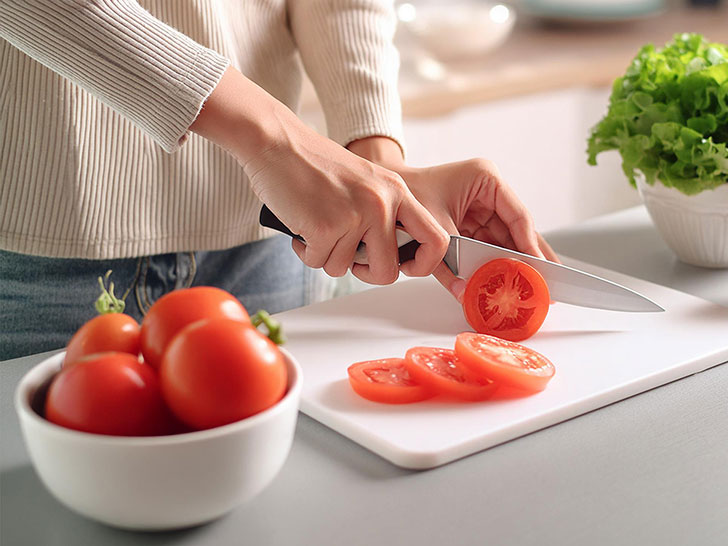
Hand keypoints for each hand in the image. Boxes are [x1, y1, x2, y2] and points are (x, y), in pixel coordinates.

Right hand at [190, 67, 448, 284]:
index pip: (436, 239)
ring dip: (326, 255)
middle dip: (365, 274)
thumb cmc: (314, 163)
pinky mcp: (325, 227)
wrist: (277, 142)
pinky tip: (301, 225)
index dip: (423, 264)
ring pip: (344, 268)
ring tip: (316, 225)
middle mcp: (381, 204)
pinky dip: (305, 251)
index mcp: (397, 191)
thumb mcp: (365, 181)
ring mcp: (355, 216)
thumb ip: (383, 213)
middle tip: (347, 257)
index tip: (403, 267)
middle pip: (388, 271)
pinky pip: (318, 261)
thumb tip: (386, 257)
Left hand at [348, 138, 557, 300]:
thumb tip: (466, 291)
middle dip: (531, 258)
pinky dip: (492, 264)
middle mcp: (488, 193)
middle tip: (552, 283)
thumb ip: (451, 261)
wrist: (382, 195)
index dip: (530, 245)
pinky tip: (507, 281)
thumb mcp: (434, 228)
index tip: (539, 268)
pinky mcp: (470, 223)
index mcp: (486, 179)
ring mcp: (480, 208)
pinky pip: (486, 246)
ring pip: (504, 241)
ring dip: (515, 264)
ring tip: (535, 286)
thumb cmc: (406, 197)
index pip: (517, 216)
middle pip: (517, 231)